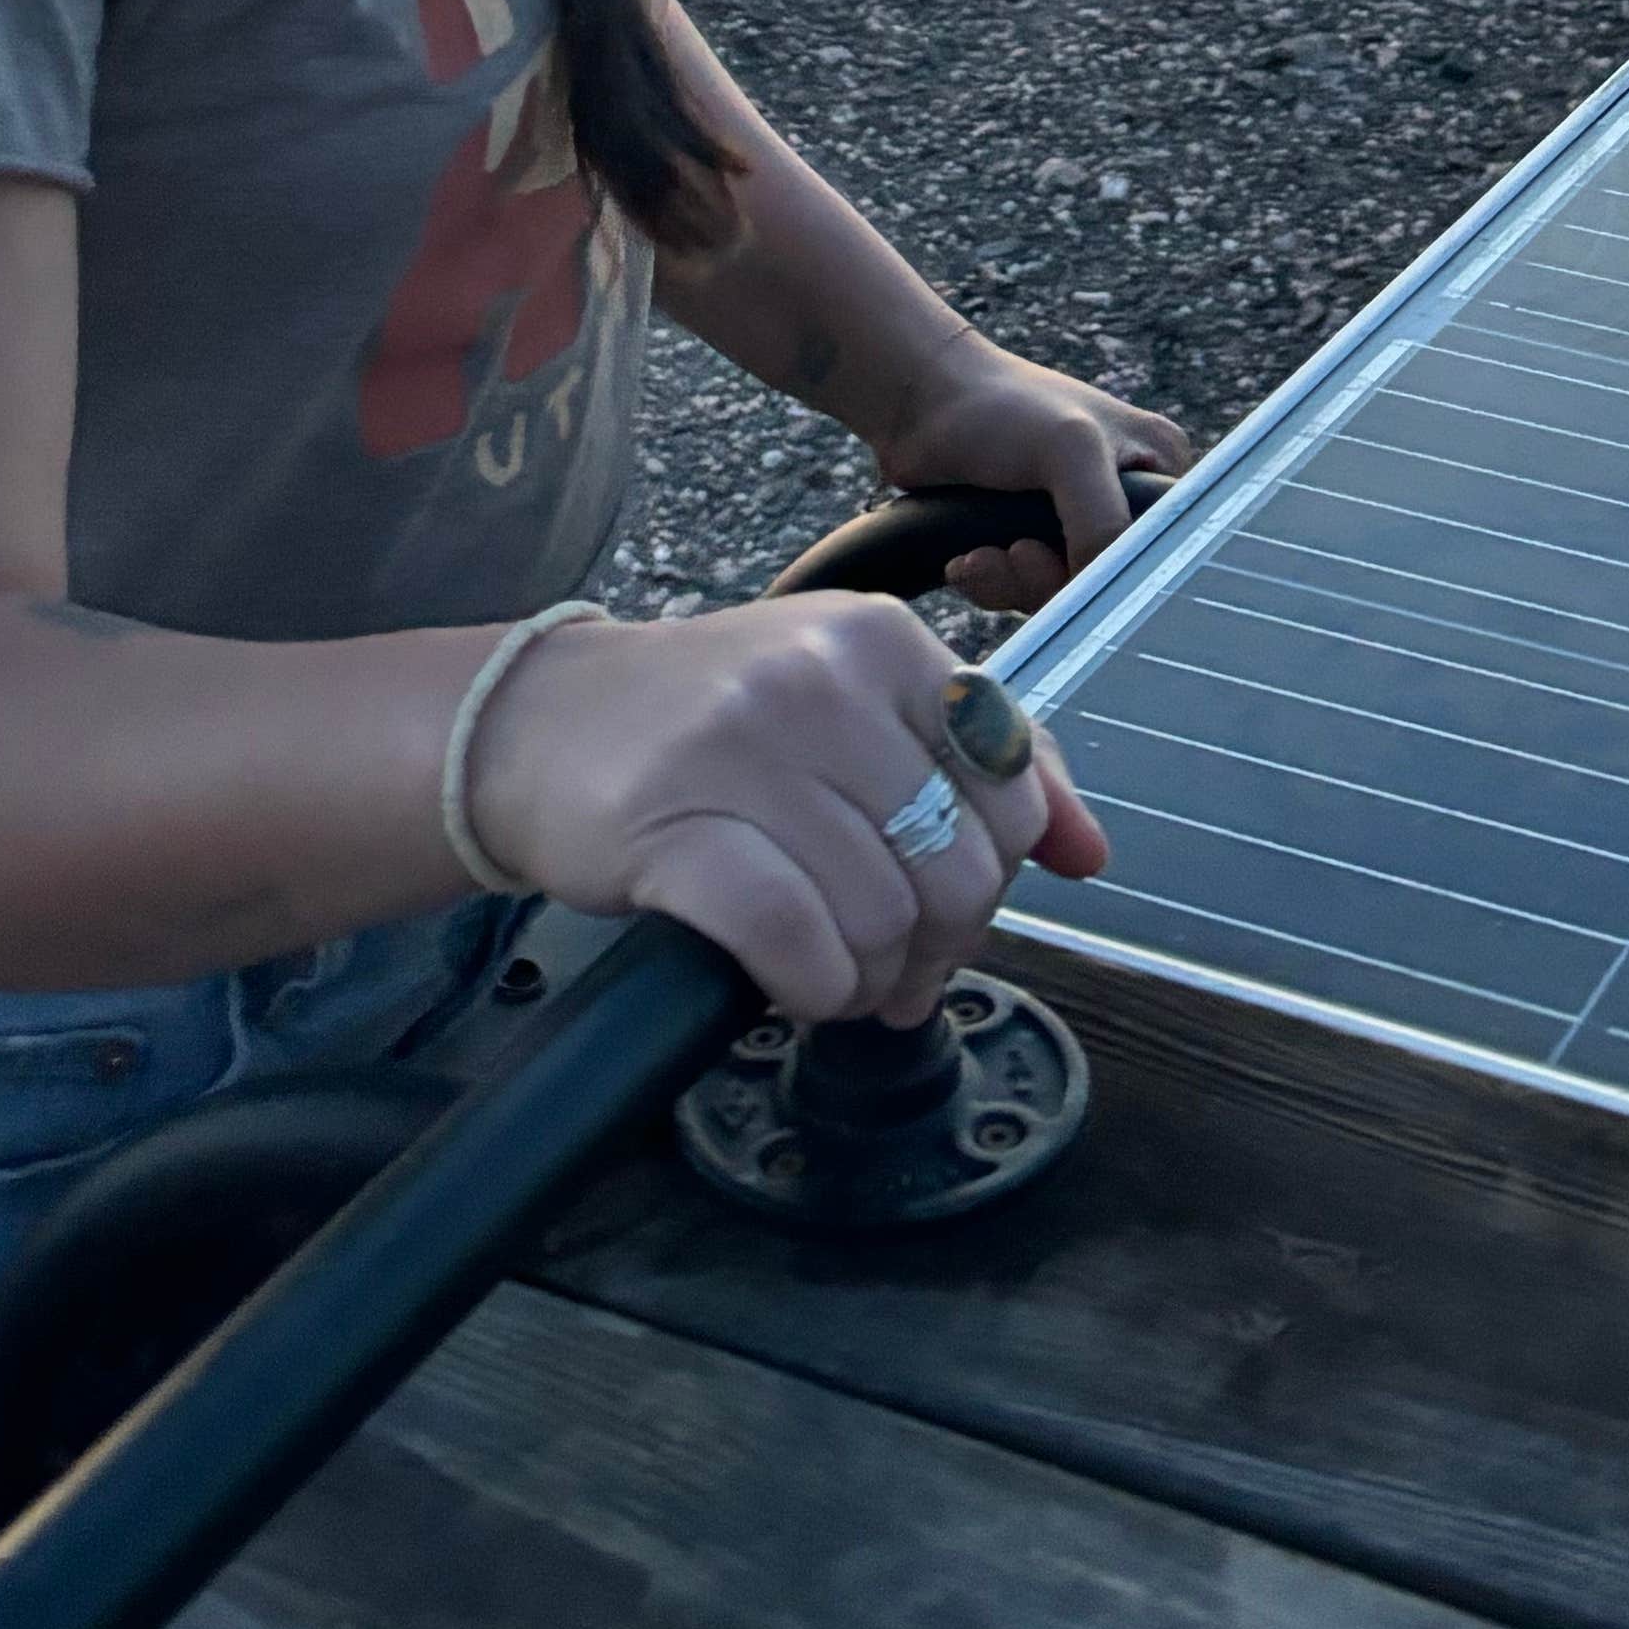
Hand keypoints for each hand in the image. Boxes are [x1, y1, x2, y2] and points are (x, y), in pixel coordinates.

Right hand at [462, 594, 1109, 1025]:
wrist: (539, 725)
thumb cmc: (713, 727)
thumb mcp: (853, 706)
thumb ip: (980, 762)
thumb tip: (1089, 852)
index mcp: (883, 640)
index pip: (1009, 791)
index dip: (991, 882)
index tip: (943, 914)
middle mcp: (823, 676)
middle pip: (956, 869)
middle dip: (933, 949)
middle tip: (887, 969)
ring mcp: (748, 746)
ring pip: (882, 916)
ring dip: (865, 979)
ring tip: (827, 971)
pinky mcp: (677, 827)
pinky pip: (798, 944)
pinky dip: (807, 988)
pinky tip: (784, 979)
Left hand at [870, 338, 1192, 611]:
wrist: (919, 400)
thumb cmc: (999, 407)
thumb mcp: (1071, 450)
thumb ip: (1104, 523)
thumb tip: (1104, 592)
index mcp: (1156, 465)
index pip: (1157, 550)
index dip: (1109, 569)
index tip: (1055, 554)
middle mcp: (1123, 494)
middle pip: (1106, 578)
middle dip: (1048, 580)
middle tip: (1014, 552)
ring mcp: (1073, 518)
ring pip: (1060, 592)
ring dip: (1013, 583)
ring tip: (980, 554)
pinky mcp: (1029, 538)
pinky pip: (1022, 592)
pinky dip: (992, 584)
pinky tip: (966, 560)